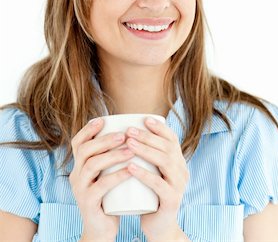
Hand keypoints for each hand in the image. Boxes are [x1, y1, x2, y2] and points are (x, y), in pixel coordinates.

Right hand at [69, 118, 134, 241]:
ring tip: (131, 150)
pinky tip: (130, 169)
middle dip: (105, 140)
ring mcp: (80, 189)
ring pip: (92, 165)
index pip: (77, 142)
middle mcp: (75, 175)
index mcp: (78, 166)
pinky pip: (101, 185)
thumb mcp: (105, 175)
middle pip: (85, 150)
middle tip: (124, 135)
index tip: (103, 119)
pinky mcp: (88, 203)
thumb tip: (128, 132)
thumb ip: (110, 158)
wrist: (101, 230)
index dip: (88, 129)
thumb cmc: (108, 197)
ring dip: (113, 155)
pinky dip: (117, 175)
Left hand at [125, 117, 188, 240]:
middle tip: (129, 131)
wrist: (159, 227)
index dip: (159, 128)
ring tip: (128, 144)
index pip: (172, 139)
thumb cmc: (150, 196)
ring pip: (165, 162)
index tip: (144, 119)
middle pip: (168, 148)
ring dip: (146, 150)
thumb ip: (146, 156)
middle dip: (148, 136)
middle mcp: (182, 171)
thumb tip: (127, 131)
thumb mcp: (151, 172)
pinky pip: (159, 185)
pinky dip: (144, 174)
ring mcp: (179, 186)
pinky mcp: (172, 201)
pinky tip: (130, 167)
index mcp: (178, 162)